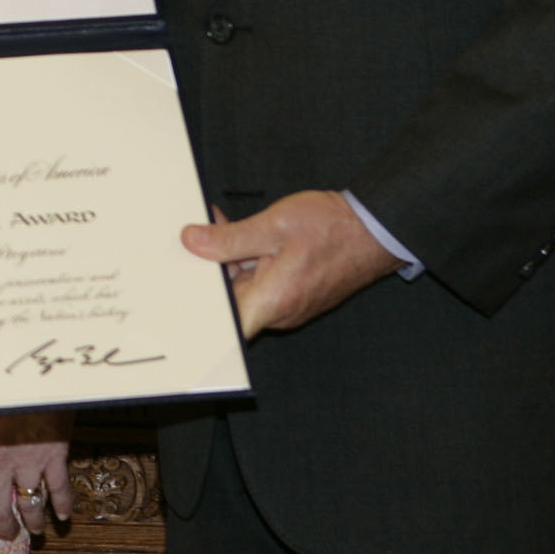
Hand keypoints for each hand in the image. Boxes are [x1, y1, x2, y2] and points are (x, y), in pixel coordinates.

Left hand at [0, 410, 72, 542]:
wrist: (31, 376)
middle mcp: (0, 463)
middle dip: (4, 527)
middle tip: (9, 535)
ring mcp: (28, 462)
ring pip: (29, 504)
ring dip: (33, 522)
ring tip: (35, 531)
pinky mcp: (54, 456)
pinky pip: (58, 488)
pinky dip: (63, 504)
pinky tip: (64, 515)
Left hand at [182, 190, 400, 338]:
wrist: (376, 229)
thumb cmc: (334, 228)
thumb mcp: (274, 224)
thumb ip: (230, 237)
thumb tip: (193, 242)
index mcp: (272, 301)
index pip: (227, 329)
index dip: (200, 321)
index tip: (178, 305)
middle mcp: (280, 311)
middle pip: (230, 303)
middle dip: (209, 274)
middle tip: (192, 242)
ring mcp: (288, 304)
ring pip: (244, 289)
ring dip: (228, 263)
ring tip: (214, 227)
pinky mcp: (293, 292)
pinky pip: (260, 282)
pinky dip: (246, 261)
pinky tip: (238, 234)